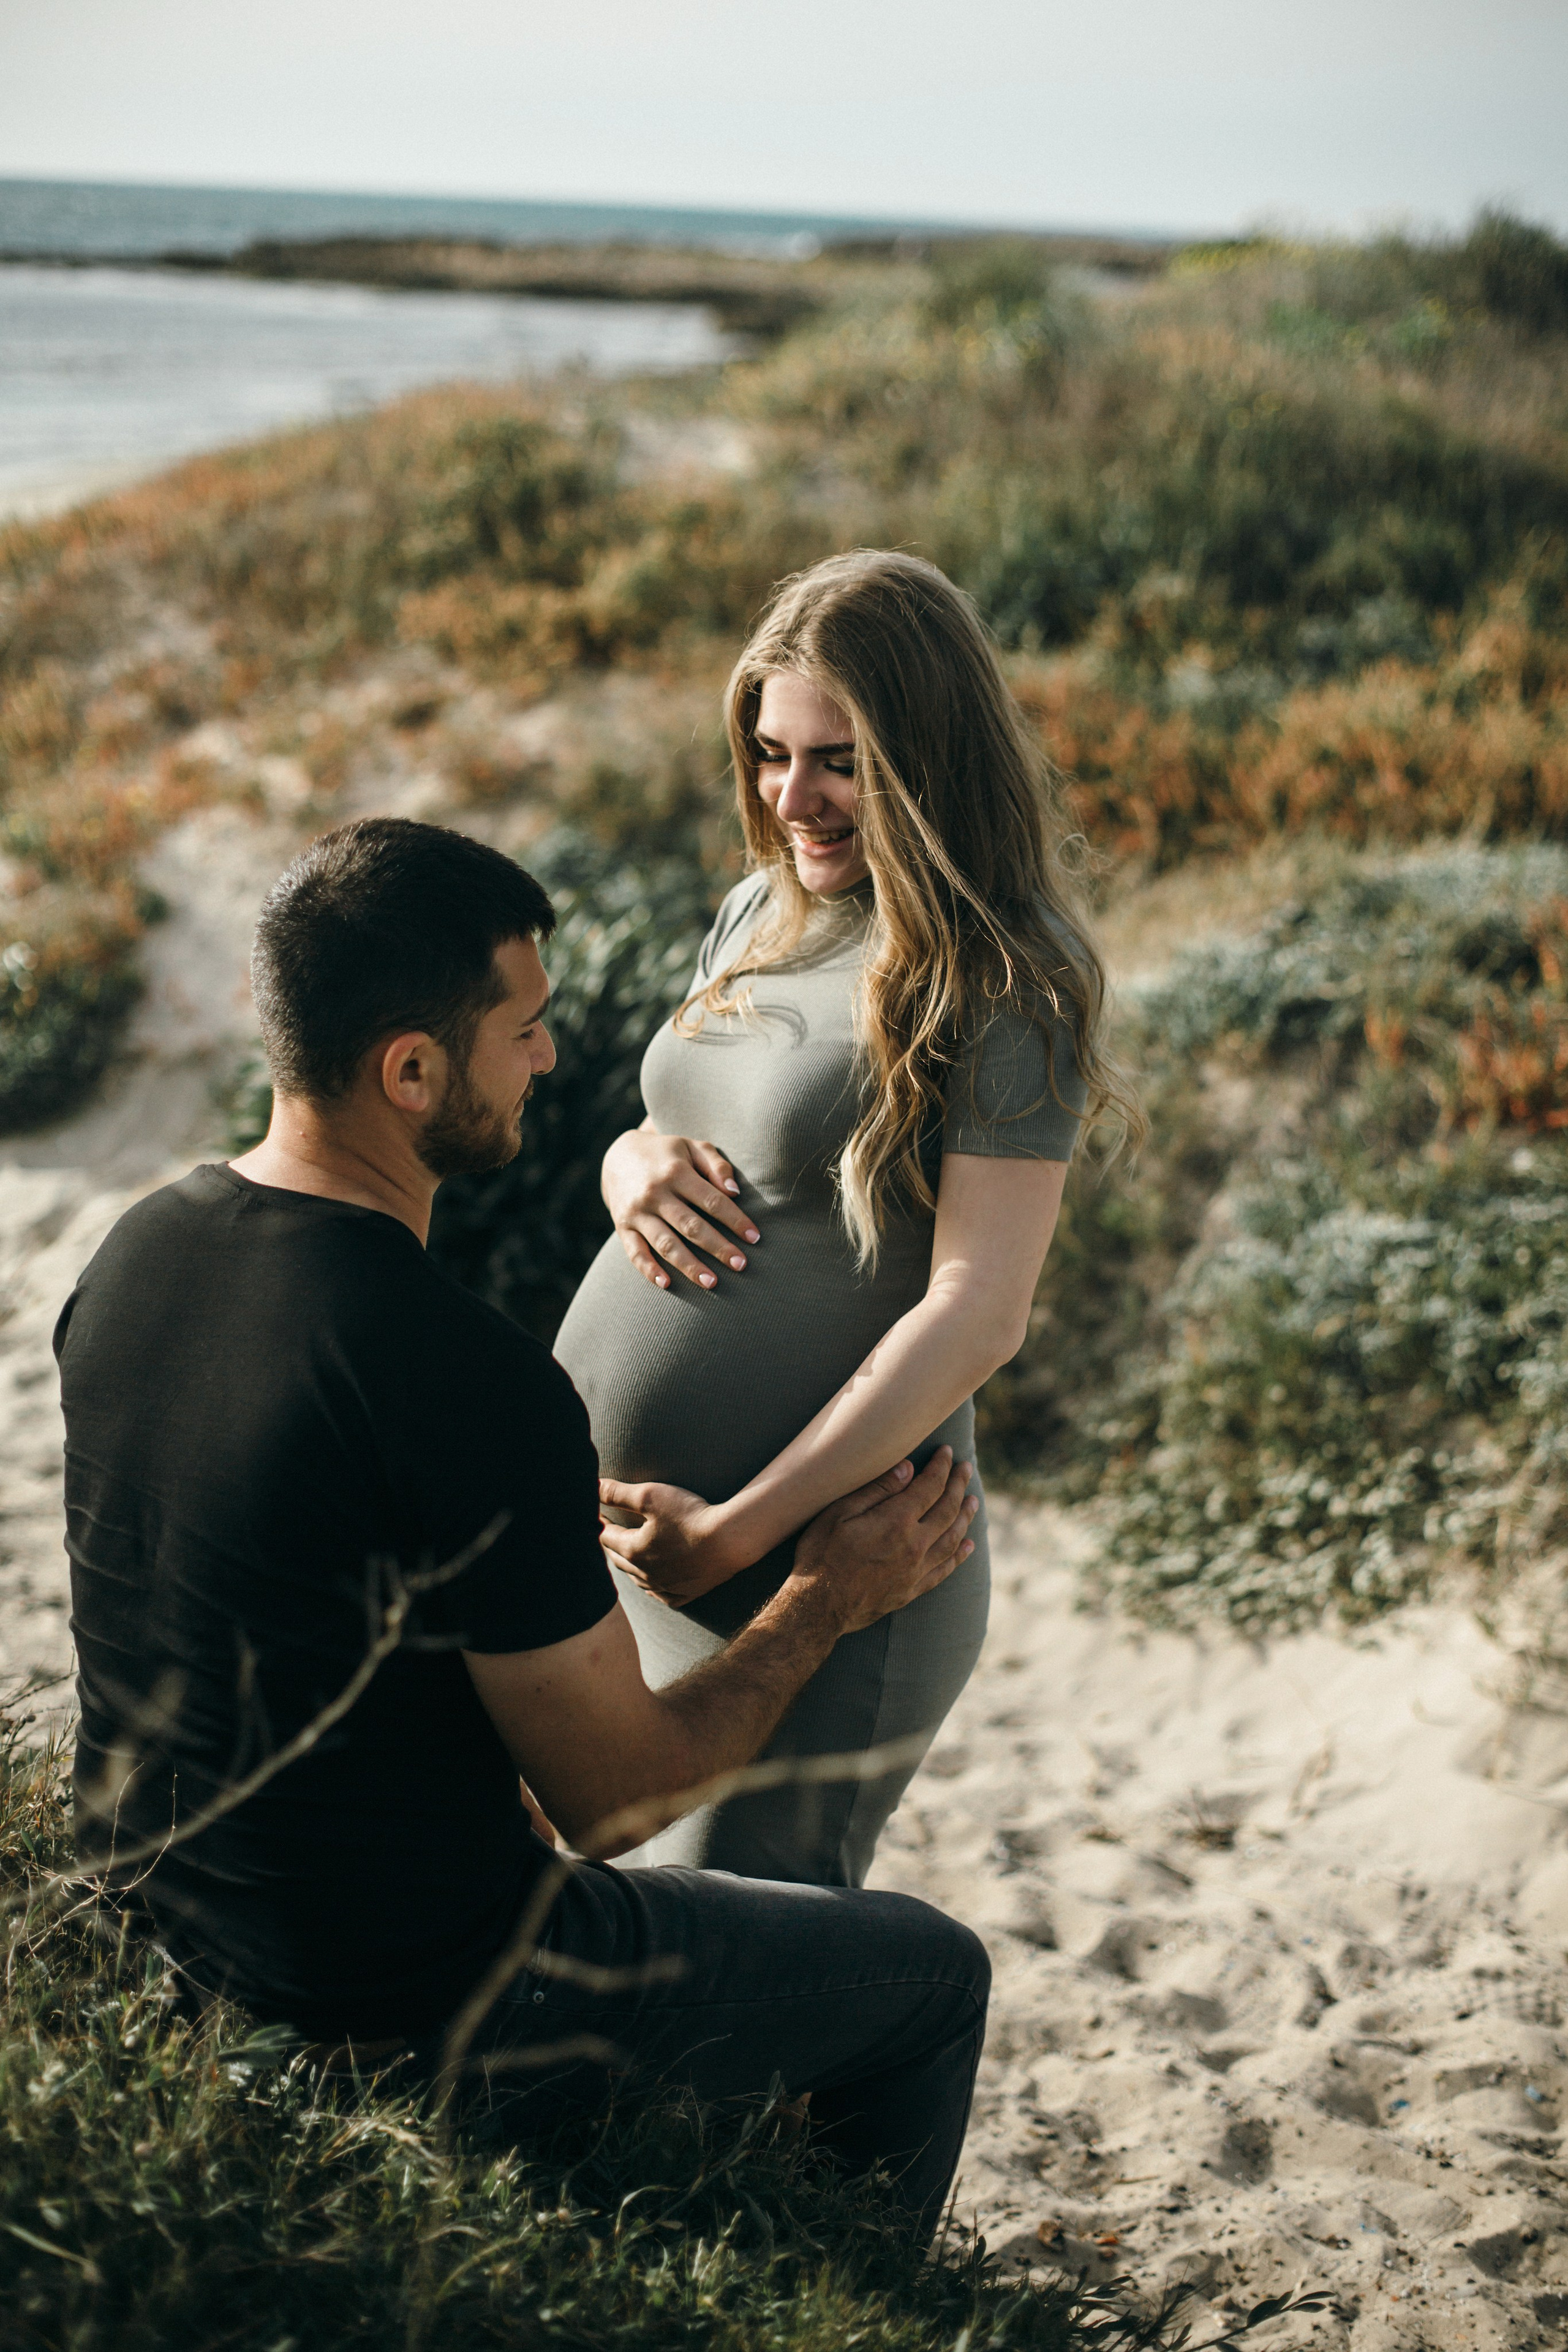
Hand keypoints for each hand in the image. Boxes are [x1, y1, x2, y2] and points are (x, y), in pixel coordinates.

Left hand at [598, 1478, 739, 1606]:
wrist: (729, 1540)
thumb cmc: (690, 1515)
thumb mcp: (650, 1495)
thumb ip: (619, 1493)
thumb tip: (593, 1487)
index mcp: (633, 1550)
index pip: (606, 1537)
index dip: (600, 1524)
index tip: (597, 1515)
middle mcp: (645, 1574)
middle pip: (620, 1560)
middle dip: (611, 1546)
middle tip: (607, 1534)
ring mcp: (666, 1587)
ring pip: (639, 1580)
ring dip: (629, 1567)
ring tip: (628, 1557)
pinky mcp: (686, 1593)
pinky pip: (663, 1595)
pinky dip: (654, 1589)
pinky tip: (654, 1585)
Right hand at [601, 1129, 759, 1292]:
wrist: (619, 1156)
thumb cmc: (667, 1155)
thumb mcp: (692, 1147)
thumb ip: (716, 1165)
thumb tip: (735, 1192)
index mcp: (676, 1172)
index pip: (711, 1200)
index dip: (734, 1220)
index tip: (754, 1237)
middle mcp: (654, 1193)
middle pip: (691, 1226)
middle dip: (718, 1247)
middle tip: (741, 1265)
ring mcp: (636, 1212)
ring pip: (666, 1244)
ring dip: (689, 1266)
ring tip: (712, 1283)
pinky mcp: (623, 1227)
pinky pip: (635, 1253)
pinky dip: (649, 1269)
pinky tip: (667, 1284)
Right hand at [789, 1448, 977, 1636]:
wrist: (817, 1607)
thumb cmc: (820, 1554)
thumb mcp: (839, 1513)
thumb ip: (877, 1490)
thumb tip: (907, 1468)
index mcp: (896, 1521)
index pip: (929, 1486)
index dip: (940, 1467)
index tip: (947, 1451)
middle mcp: (914, 1545)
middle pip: (947, 1509)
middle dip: (958, 1485)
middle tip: (966, 1468)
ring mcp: (916, 1570)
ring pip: (952, 1538)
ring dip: (965, 1517)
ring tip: (973, 1501)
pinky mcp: (912, 1590)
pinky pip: (944, 1570)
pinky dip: (959, 1555)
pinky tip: (968, 1546)